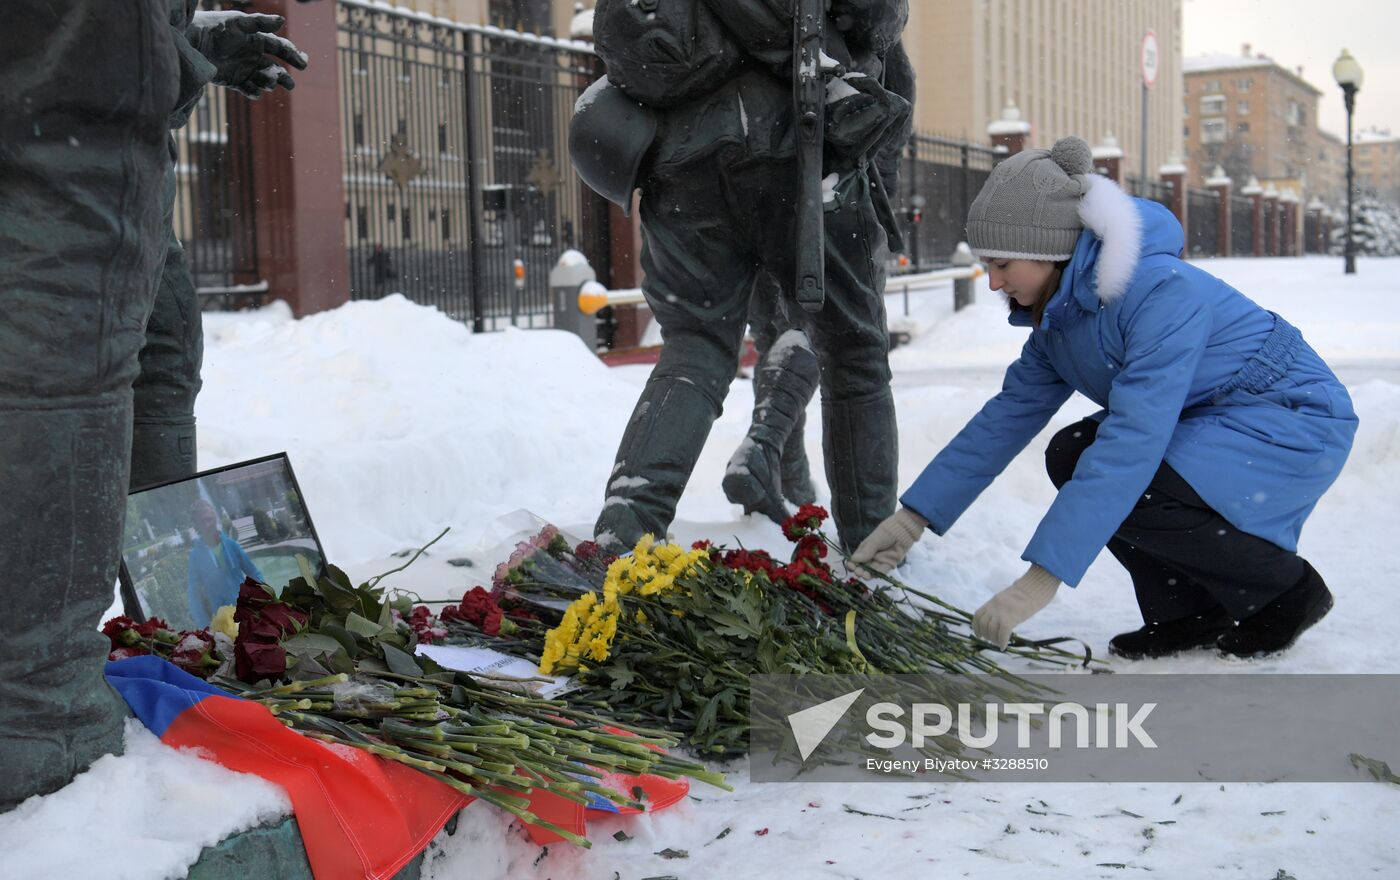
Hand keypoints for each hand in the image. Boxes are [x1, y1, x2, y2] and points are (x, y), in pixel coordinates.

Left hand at [188, 11, 308, 98]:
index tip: (302, 64)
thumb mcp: (238, 23)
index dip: (293, 55)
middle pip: (276, 68)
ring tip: (268, 83)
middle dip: (284, 77)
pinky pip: (249, 89)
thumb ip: (260, 22)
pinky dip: (254, 92)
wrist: (191, 43)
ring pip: (265, 80)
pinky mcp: (234, 81)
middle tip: (290, 85)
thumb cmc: (214, 28)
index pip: (280, 48)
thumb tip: (282, 21)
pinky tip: (254, 91)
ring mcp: (244, 69)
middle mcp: (253, 55)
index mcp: (257, 40)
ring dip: (270, 83)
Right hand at [850, 507, 927, 574]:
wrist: (902, 532)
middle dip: (859, 571)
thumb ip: (866, 551)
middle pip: (863, 567)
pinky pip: (882, 571)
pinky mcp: (888, 564)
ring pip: (872, 570)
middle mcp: (870, 557)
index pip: (855, 559)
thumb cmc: (886, 533)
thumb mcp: (874, 541)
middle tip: (859, 573)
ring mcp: (879, 561)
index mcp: (864, 550)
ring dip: (868, 574)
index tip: (851, 567)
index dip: (852, 564)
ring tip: (866, 576)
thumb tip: (853, 559)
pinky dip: (878, 573)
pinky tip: (874, 574)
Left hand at [972, 565, 1060, 649]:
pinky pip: (1002, 634)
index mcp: (991, 602)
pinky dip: (1002, 642)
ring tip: (998, 643)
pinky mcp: (1009, 620)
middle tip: (992, 640)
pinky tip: (1003, 647)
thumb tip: (994, 621)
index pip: (978, 615)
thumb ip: (997, 609)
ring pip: (991, 631)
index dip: (976, 627)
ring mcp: (1000, 614)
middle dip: (986, 635)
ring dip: (993, 640)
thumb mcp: (1004, 600)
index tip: (978, 635)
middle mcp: (993, 608)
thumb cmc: (1021, 596)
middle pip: (983, 625)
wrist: (1031, 591)